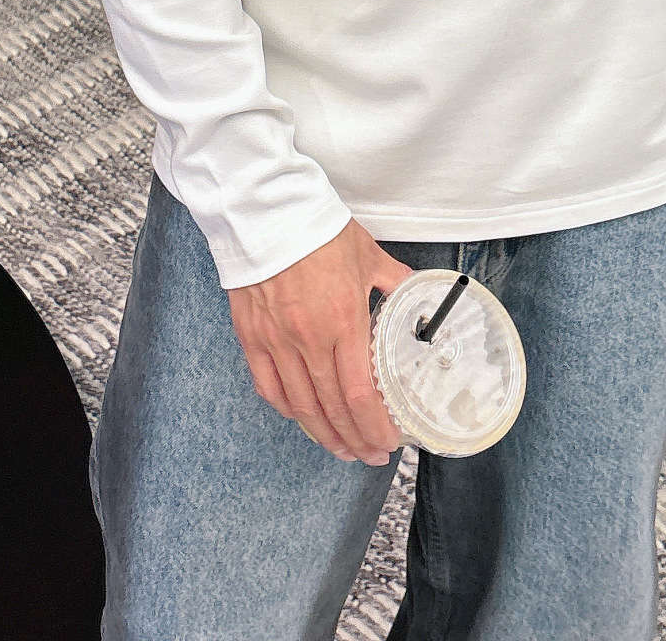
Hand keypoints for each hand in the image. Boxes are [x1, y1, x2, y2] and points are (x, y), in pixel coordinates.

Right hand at [227, 219, 412, 464]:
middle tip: (369, 455)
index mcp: (343, 319)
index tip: (387, 441)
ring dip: (322, 433)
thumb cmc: (317, 228)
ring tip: (340, 448)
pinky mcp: (252, 335)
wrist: (265, 210)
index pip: (359, 393)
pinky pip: (268, 385)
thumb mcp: (367, 253)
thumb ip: (392, 281)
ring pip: (300, 405)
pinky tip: (301, 418)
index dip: (374, 426)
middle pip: (331, 408)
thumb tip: (413, 295)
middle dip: (354, 439)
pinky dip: (286, 408)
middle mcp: (309, 338)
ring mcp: (276, 340)